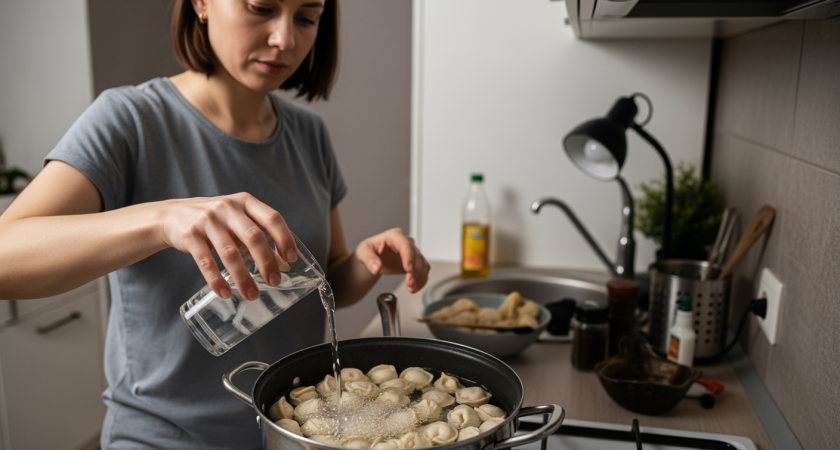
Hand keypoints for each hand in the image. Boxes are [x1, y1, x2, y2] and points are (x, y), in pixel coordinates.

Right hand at [160, 193, 297, 299]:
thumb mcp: (236, 217)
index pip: (272, 218)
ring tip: (251, 295)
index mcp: (245, 202)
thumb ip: (255, 234)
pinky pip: (206, 262)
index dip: (284, 238)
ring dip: (243, 277)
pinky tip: (225, 293)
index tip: (291, 259)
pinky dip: (217, 280)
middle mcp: (228, 207)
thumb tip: (280, 263)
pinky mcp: (190, 234)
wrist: (172, 215)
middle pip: (254, 237)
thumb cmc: (214, 220)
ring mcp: (208, 220)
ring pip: (230, 253)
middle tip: (274, 282)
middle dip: (267, 262)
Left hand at [355, 228, 429, 292]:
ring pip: (423, 263)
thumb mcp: (363, 251)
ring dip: (419, 277)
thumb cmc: (370, 250)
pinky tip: (414, 287)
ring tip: (411, 287)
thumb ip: (369, 259)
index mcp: (394, 236)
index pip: (405, 245)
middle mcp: (406, 243)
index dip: (408, 257)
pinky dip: (421, 280)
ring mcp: (412, 253)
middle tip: (409, 283)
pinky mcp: (415, 263)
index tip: (408, 269)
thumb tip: (376, 267)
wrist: (373, 256)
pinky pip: (423, 271)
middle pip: (416, 255)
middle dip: (415, 271)